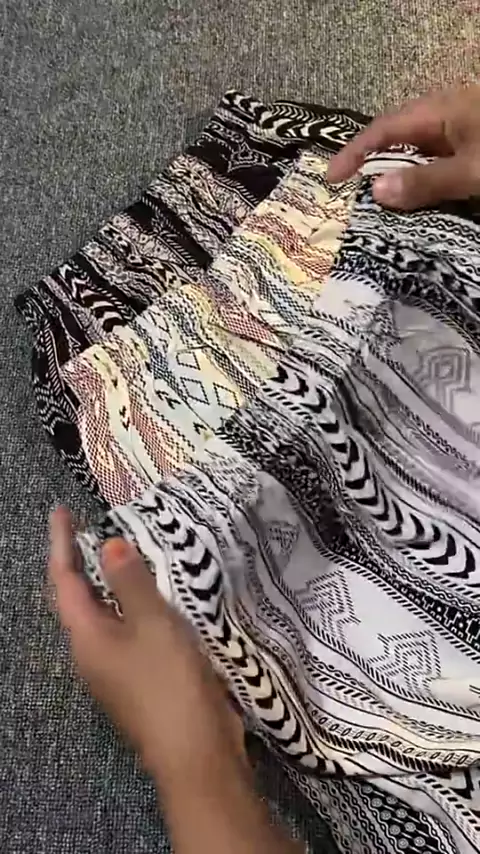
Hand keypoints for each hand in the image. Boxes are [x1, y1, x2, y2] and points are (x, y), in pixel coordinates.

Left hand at [49, 507, 244, 785]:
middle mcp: (92, 654)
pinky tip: (155, 595)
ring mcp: (116, 670)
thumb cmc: (168, 682)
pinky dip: (134, 604)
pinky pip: (129, 630)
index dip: (61, 544)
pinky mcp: (141, 679)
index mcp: (86, 638)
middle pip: (79, 599)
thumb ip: (130, 581)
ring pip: (106, 615)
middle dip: (82, 563)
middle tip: (91, 527)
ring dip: (110, 583)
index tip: (62, 512)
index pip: (64, 581)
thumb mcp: (151, 623)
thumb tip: (109, 544)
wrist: (196, 752)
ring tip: (123, 552)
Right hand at [327, 84, 479, 209]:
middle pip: (398, 133)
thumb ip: (425, 181)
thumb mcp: (469, 170)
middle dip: (371, 158)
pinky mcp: (474, 139)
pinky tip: (418, 191)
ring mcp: (463, 124)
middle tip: (350, 188)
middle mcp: (446, 111)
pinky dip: (420, 172)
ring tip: (380, 196)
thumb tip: (375, 191)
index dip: (353, 152)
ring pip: (418, 146)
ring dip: (397, 169)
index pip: (382, 129)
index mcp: (439, 110)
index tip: (331, 178)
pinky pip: (437, 155)